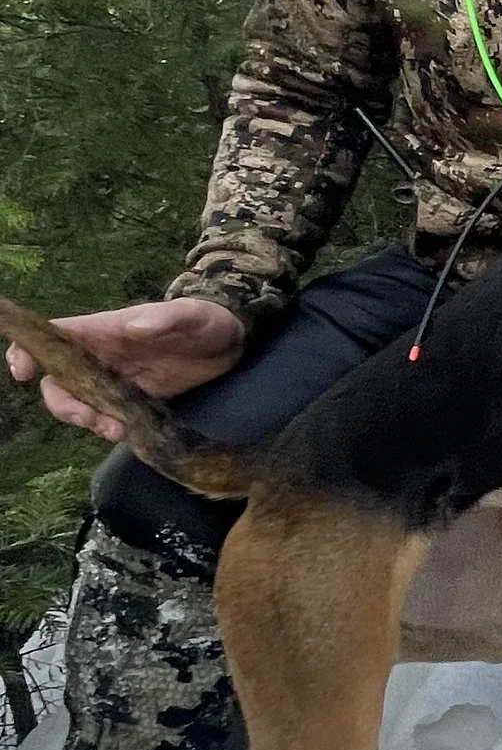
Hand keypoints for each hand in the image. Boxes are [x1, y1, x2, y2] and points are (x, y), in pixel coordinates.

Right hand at [4, 297, 244, 442]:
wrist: (232, 344)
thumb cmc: (206, 320)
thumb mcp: (192, 315)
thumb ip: (165, 317)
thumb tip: (132, 326)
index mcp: (104, 330)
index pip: (53, 336)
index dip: (28, 351)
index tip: (22, 372)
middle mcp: (101, 356)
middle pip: (58, 381)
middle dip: (64, 405)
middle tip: (92, 420)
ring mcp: (114, 379)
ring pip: (79, 403)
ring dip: (88, 421)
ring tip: (116, 431)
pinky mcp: (132, 400)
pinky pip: (107, 416)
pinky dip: (109, 427)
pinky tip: (127, 433)